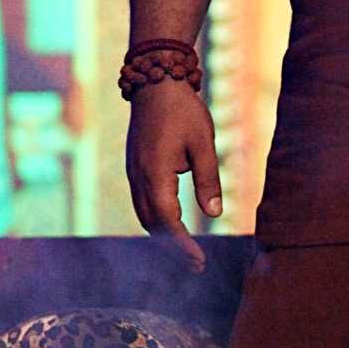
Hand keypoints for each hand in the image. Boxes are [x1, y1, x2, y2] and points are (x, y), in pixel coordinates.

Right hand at [125, 82, 222, 271]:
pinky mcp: (134, 167)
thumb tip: (215, 213)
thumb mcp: (203, 143)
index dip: (183, 246)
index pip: (169, 222)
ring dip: (163, 236)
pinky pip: (142, 202)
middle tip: (196, 265)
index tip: (199, 262)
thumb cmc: (183, 110)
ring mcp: (133, 172)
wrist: (155, 82)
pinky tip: (173, 225)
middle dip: (173, 248)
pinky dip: (156, 219)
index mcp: (156, 173)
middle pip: (153, 225)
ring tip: (186, 251)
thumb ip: (208, 180)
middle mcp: (139, 177)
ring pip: (144, 215)